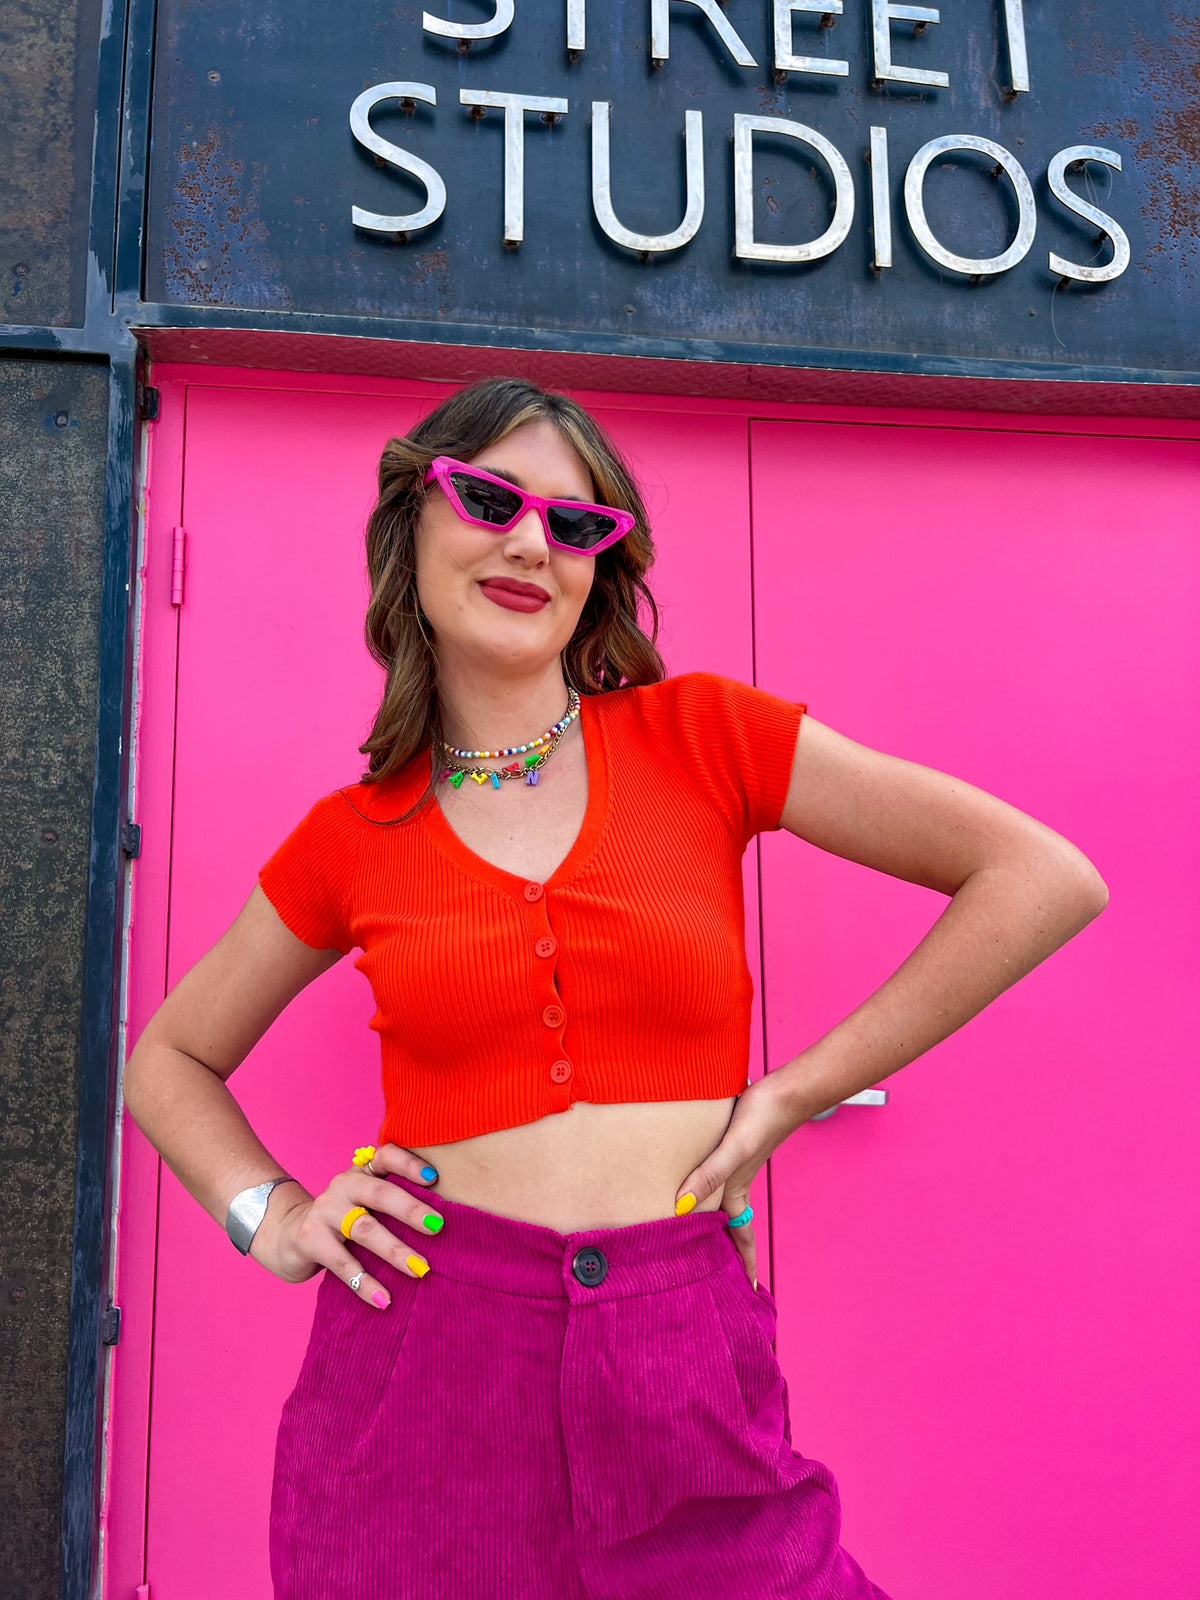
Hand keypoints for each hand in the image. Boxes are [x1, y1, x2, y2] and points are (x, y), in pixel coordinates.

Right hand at [251, 1143, 442, 1308]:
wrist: (290, 1235)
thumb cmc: (344, 1219)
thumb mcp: (365, 1202)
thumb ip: (394, 1201)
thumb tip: (444, 1225)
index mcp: (362, 1172)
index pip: (386, 1157)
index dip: (409, 1164)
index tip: (434, 1179)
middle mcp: (343, 1185)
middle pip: (380, 1193)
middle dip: (410, 1210)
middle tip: (437, 1227)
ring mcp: (325, 1211)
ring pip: (364, 1229)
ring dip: (395, 1250)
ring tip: (420, 1269)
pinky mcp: (311, 1240)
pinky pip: (343, 1264)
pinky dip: (365, 1284)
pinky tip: (384, 1300)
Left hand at [673, 1073, 798, 1286]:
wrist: (784, 1091)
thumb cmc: (762, 1118)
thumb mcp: (734, 1149)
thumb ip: (709, 1175)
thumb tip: (683, 1207)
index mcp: (738, 1190)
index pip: (741, 1236)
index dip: (744, 1264)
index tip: (750, 1291)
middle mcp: (736, 1182)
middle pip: (730, 1224)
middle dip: (727, 1249)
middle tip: (715, 1272)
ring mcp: (736, 1165)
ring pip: (722, 1200)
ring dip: (716, 1219)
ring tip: (701, 1234)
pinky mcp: (733, 1146)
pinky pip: (718, 1175)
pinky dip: (709, 1186)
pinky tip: (699, 1180)